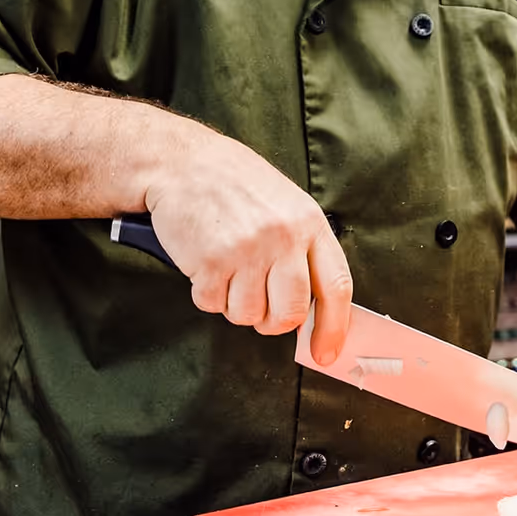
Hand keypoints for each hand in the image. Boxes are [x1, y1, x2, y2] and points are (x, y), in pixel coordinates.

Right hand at [144, 122, 352, 363]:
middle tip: (260, 307)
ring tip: (226, 269)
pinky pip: (212, 305)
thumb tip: (312, 306)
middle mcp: (282, 237)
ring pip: (248, 315)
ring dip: (233, 303)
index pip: (335, 287)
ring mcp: (247, 250)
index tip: (325, 353)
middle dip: (273, 322)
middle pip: (290, 313)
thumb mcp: (284, 203)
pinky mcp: (211, 261)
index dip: (334, 328)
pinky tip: (204, 263)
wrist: (181, 162)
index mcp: (308, 222)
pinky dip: (205, 293)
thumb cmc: (233, 184)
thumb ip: (301, 248)